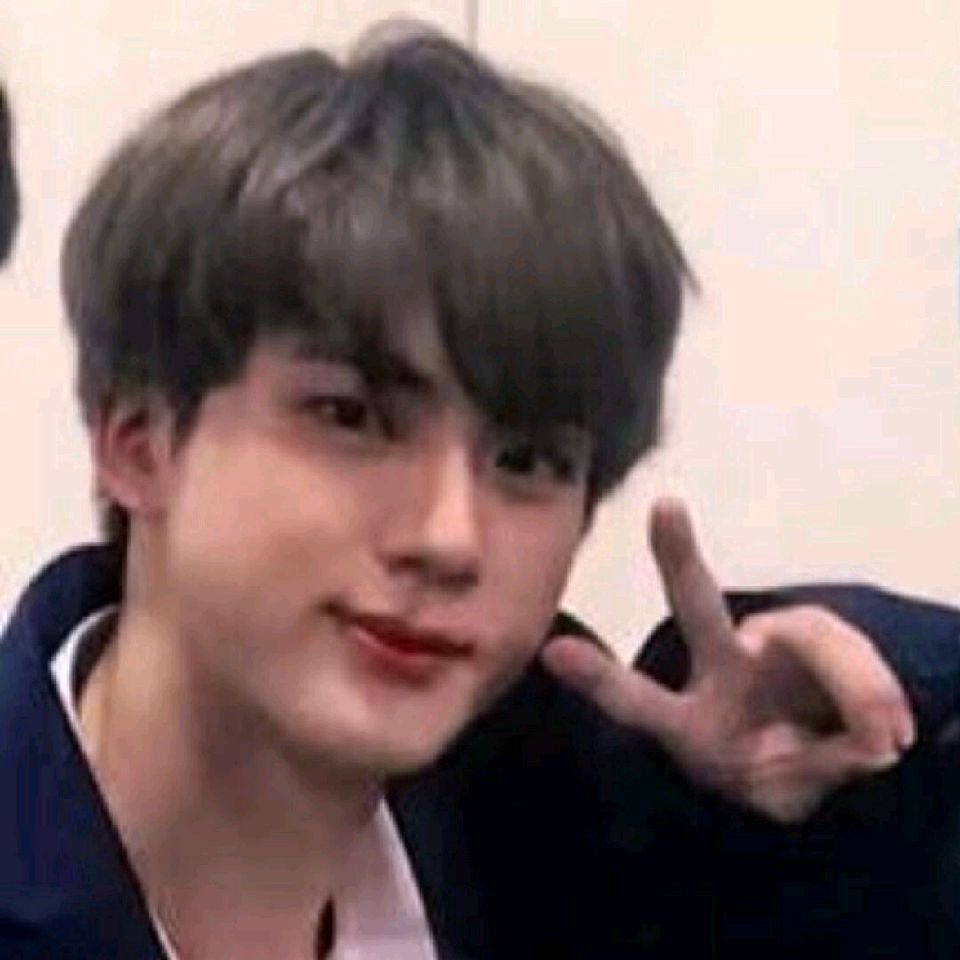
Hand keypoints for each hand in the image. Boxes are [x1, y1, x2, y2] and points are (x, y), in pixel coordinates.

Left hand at [540, 497, 915, 822]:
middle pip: (696, 606)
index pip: (639, 699)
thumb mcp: (784, 789)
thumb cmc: (785, 768)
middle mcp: (722, 664)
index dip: (601, 680)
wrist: (837, 756)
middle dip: (676, 559)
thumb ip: (808, 764)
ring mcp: (770, 642)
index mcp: (691, 719)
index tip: (554, 652)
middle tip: (664, 509)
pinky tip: (883, 729)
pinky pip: (850, 653)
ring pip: (812, 639)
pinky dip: (874, 698)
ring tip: (871, 744)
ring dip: (854, 696)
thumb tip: (866, 731)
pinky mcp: (816, 632)